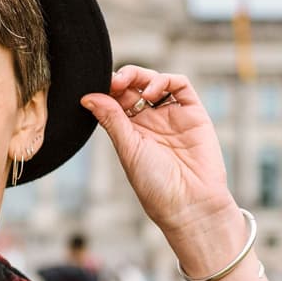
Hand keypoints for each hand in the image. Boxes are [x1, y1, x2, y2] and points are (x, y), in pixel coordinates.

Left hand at [80, 66, 236, 247]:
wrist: (190, 205)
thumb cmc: (156, 186)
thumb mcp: (128, 150)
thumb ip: (111, 120)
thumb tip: (87, 97)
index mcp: (131, 132)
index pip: (116, 100)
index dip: (107, 89)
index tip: (96, 87)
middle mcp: (152, 121)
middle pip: (135, 87)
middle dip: (122, 79)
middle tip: (113, 82)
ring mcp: (173, 116)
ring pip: (156, 81)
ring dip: (141, 75)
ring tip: (129, 84)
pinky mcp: (194, 114)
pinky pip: (181, 86)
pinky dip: (165, 80)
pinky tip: (151, 92)